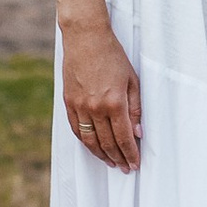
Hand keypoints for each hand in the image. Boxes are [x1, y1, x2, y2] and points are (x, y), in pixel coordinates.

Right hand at [62, 11, 141, 170]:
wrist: (86, 38)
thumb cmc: (113, 56)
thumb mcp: (132, 80)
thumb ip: (135, 109)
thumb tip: (138, 133)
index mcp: (115, 102)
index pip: (124, 137)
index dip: (130, 154)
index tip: (134, 164)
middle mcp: (95, 108)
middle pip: (107, 143)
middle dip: (118, 158)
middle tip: (125, 168)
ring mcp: (79, 106)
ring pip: (90, 140)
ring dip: (101, 155)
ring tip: (111, 162)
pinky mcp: (68, 102)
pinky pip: (76, 129)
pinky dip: (85, 142)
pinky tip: (93, 148)